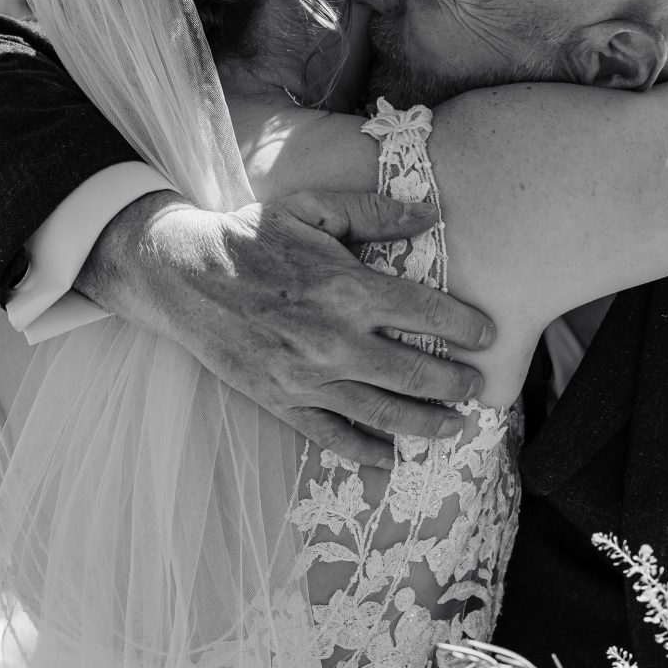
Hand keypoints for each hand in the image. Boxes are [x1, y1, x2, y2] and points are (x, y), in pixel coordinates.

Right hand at [77, 189, 495, 467]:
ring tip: (453, 428)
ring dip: (426, 425)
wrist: (180, 274)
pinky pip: (332, 437)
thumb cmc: (248, 236)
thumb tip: (429, 212)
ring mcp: (307, 377)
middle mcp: (334, 339)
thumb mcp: (309, 209)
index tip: (488, 336)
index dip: (467, 329)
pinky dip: (365, 453)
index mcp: (347, 288)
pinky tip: (390, 458)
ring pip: (383, 413)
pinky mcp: (282, 400)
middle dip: (456, 385)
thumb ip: (371, 211)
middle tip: (477, 388)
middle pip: (416, 374)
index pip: (428, 315)